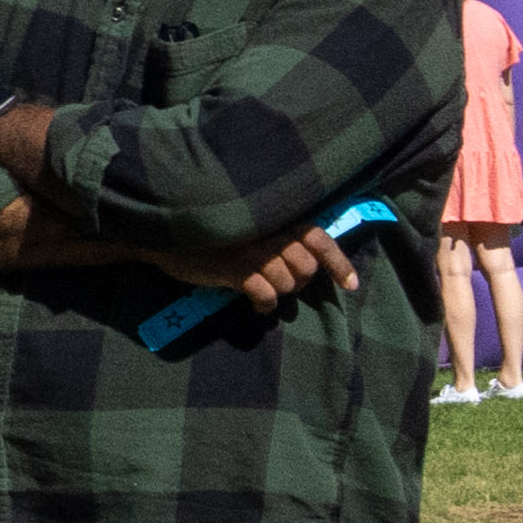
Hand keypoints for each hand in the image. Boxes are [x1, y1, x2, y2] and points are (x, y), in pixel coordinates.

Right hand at [224, 219, 373, 317]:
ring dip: (279, 292)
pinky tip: (256, 305)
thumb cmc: (217, 233)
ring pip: (288, 283)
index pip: (318, 238)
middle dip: (299, 281)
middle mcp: (270, 230)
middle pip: (306, 267)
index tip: (351, 286)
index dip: (338, 263)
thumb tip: (309, 265)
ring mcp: (253, 248)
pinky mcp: (235, 267)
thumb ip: (280, 238)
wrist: (172, 235)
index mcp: (278, 217)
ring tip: (263, 288)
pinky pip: (266, 295)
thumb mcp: (253, 228)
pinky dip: (264, 305)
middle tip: (280, 282)